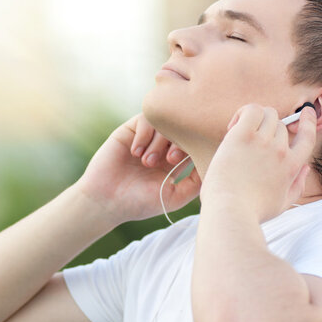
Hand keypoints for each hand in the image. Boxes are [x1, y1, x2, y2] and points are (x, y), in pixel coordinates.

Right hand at [75, 113, 200, 224]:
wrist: (105, 201)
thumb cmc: (140, 203)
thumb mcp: (175, 196)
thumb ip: (196, 182)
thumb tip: (216, 164)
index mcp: (175, 162)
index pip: (194, 143)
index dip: (193, 147)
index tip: (180, 162)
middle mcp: (163, 147)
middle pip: (183, 129)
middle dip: (179, 142)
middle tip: (168, 160)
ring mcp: (147, 137)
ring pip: (165, 123)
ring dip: (158, 142)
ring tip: (147, 162)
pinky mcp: (130, 130)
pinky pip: (146, 118)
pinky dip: (144, 134)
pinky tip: (136, 153)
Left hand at [200, 104, 316, 221]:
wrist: (230, 211)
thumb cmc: (252, 212)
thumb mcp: (282, 204)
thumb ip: (298, 186)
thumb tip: (306, 168)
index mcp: (292, 167)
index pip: (307, 137)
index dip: (308, 122)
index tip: (307, 111)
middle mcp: (281, 151)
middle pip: (280, 125)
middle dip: (265, 129)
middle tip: (247, 144)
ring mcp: (263, 142)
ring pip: (267, 114)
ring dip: (255, 120)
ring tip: (238, 135)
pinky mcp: (243, 136)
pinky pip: (251, 110)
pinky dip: (243, 112)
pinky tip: (233, 127)